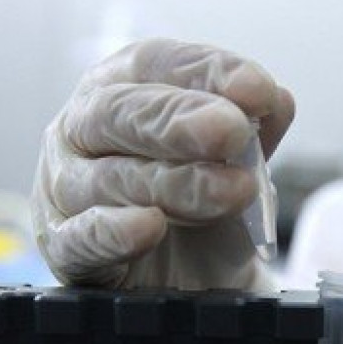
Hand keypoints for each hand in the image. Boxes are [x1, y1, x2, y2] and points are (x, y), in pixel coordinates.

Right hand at [31, 38, 293, 290]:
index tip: (258, 90)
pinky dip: (115, 232)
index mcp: (121, 91)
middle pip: (118, 112)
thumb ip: (254, 135)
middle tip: (232, 130)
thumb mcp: (235, 164)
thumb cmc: (201, 205)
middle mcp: (82, 132)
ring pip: (110, 179)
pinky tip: (151, 226)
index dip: (205, 72)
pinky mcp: (64, 250)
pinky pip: (81, 240)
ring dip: (178, 182)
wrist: (189, 279)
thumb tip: (279, 102)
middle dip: (180, 119)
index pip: (153, 64)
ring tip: (235, 190)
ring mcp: (64, 190)